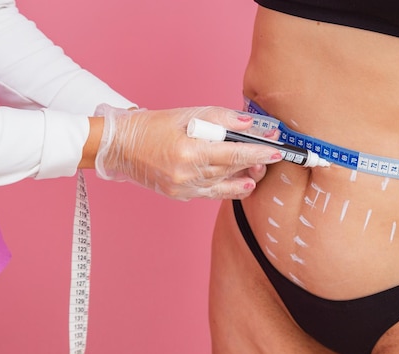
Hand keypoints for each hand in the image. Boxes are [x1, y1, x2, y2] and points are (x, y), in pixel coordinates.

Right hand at [94, 104, 281, 199]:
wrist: (120, 147)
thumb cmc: (152, 126)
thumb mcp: (187, 113)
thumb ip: (221, 118)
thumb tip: (249, 124)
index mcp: (189, 150)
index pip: (235, 152)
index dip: (259, 152)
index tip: (277, 149)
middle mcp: (188, 173)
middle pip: (233, 168)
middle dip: (256, 161)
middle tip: (272, 153)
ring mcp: (185, 188)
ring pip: (226, 184)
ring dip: (246, 175)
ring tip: (259, 168)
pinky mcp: (181, 195)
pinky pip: (213, 193)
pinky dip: (230, 188)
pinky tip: (244, 183)